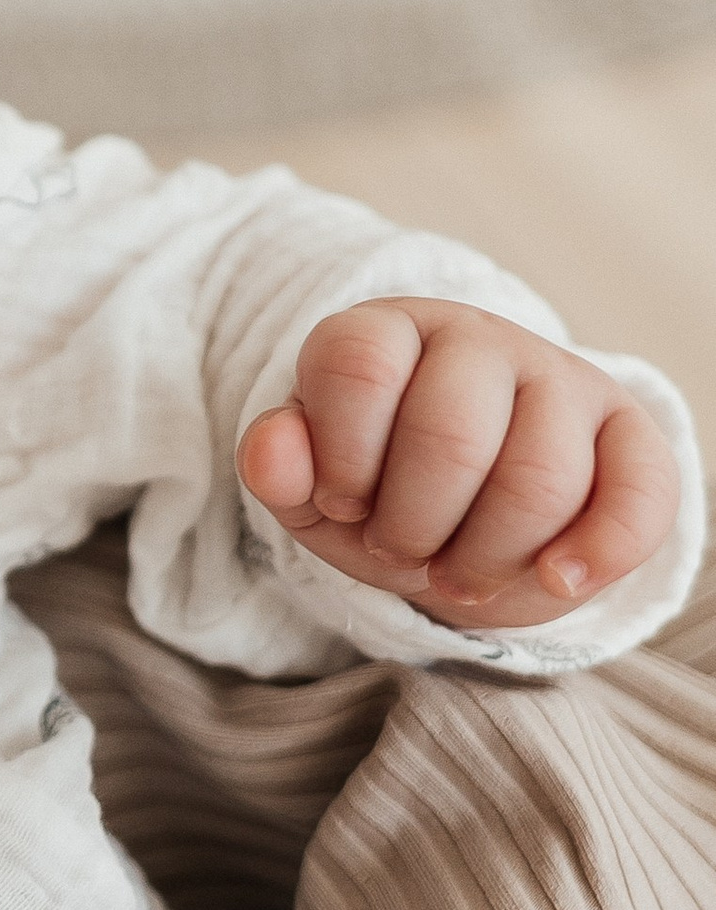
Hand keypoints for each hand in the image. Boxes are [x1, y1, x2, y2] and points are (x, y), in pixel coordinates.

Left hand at [237, 297, 678, 626]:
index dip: (342, 458)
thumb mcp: (314, 489)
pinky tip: (552, 578)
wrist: (464, 513)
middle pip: (450, 434)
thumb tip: (271, 448)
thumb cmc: (380, 490)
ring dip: (487, 556)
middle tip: (403, 551)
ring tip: (457, 573)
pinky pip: (638, 493)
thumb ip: (281, 467)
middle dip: (413, 525)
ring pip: (540, 477)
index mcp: (389, 331)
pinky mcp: (628, 432)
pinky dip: (596, 552)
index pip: (358, 365)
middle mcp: (479, 339)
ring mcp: (561, 379)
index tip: (343, 502)